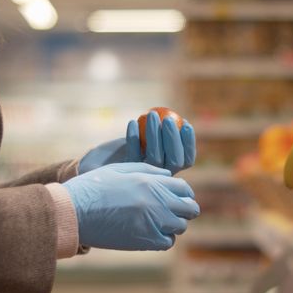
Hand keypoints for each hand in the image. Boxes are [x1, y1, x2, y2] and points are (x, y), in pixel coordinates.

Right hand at [62, 163, 199, 250]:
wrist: (74, 211)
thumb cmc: (93, 187)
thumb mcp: (121, 169)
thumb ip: (148, 170)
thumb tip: (168, 175)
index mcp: (152, 181)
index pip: (184, 188)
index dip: (183, 193)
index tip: (176, 198)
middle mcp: (158, 201)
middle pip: (189, 208)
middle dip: (184, 209)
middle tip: (173, 212)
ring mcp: (153, 222)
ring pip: (180, 226)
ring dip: (173, 225)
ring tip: (159, 223)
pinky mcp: (145, 240)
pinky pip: (167, 242)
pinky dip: (163, 239)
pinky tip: (152, 234)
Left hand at [78, 111, 195, 174]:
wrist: (103, 160)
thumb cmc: (133, 143)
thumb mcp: (151, 137)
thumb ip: (165, 133)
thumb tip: (180, 119)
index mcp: (171, 169)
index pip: (187, 159)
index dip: (189, 142)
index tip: (187, 123)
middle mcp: (161, 177)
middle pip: (175, 160)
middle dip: (174, 138)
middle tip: (168, 119)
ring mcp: (145, 178)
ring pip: (155, 158)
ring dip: (154, 134)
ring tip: (151, 114)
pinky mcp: (128, 174)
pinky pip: (134, 155)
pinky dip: (134, 138)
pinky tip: (133, 122)